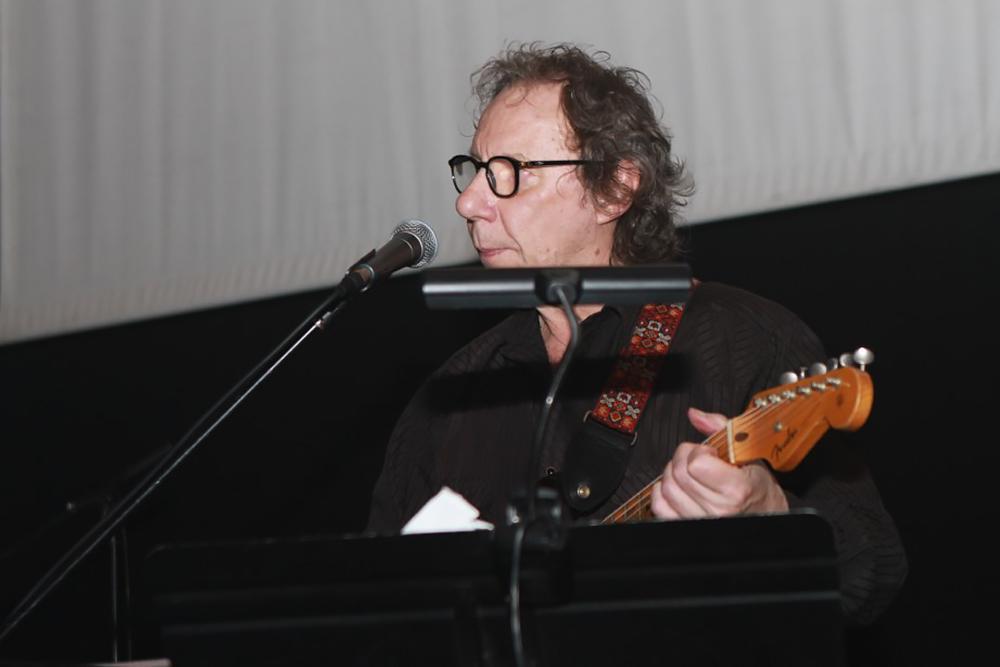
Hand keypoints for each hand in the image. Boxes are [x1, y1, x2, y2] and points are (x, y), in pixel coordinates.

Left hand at [650, 407, 789, 518]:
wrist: (765, 513)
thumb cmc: (758, 487)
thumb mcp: (749, 454)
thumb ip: (720, 429)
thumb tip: (696, 415)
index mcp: (736, 490)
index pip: (695, 463)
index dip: (699, 450)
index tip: (710, 452)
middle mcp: (718, 509)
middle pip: (678, 472)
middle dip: (684, 456)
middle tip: (698, 457)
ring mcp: (702, 520)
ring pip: (667, 487)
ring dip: (673, 472)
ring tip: (690, 470)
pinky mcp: (687, 525)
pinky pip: (660, 506)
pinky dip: (662, 491)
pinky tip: (678, 485)